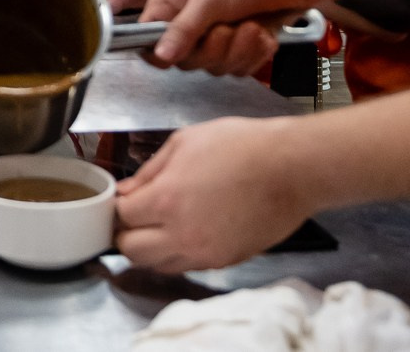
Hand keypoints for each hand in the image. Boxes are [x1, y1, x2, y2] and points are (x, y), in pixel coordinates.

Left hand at [115, 116, 312, 271]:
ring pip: (158, 266)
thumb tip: (128, 191)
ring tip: (158, 226)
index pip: (122, 217)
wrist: (291, 168)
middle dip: (125, 234)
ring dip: (150, 249)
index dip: (118, 206)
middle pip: (131, 252)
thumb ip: (149, 171)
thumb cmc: (241, 147)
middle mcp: (182, 234)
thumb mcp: (184, 143)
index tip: (123, 199)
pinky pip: (187, 267)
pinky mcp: (225, 262)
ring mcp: (205, 253)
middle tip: (133, 218)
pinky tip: (184, 233)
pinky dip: (177, 255)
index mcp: (166, 200)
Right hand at [138, 0, 302, 73]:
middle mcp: (187, 23)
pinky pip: (238, 68)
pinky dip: (254, 54)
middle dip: (214, 49)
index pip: (148, 41)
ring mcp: (214, 37)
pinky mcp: (239, 48)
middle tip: (228, 28)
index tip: (184, 51)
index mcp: (169, 5)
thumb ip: (182, 30)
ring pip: (215, 67)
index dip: (163, 52)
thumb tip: (159, 55)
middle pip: (185, 61)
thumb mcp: (208, 0)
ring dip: (239, 50)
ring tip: (251, 26)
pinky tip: (263, 34)